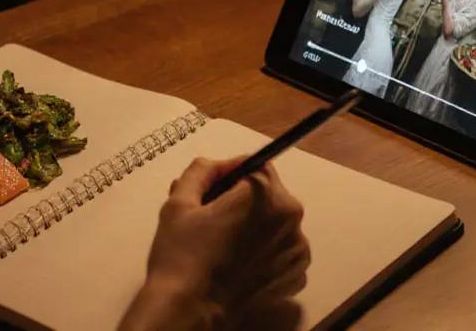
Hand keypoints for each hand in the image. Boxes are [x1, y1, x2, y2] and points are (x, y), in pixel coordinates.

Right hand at [118, 157, 309, 330]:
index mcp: (265, 195)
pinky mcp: (294, 275)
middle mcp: (290, 220)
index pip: (255, 166)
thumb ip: (201, 171)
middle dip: (241, 200)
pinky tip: (237, 260)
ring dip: (253, 225)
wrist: (190, 310)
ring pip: (274, 222)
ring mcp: (296, 250)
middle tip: (209, 216)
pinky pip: (280, 249)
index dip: (230, 174)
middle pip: (267, 194)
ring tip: (220, 242)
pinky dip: (263, 250)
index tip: (211, 190)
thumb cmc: (182, 256)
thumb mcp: (179, 202)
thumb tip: (216, 165)